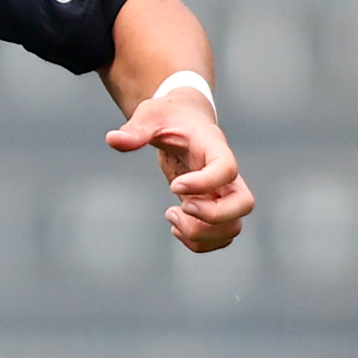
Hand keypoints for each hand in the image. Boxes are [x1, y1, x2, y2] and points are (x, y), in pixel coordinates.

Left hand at [106, 89, 252, 251]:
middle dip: (212, 216)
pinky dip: (198, 242)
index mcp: (215, 148)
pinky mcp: (212, 208)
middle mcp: (227, 175)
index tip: (173, 185)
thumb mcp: (150, 115)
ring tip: (170, 214)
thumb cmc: (168, 117)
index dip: (204, 183)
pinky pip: (219, 237)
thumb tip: (113, 140)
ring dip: (200, 233)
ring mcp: (222, 194)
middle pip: (244, 204)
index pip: (227, 169)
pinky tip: (175, 225)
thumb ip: (135, 129)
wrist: (183, 121)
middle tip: (180, 205)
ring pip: (232, 228)